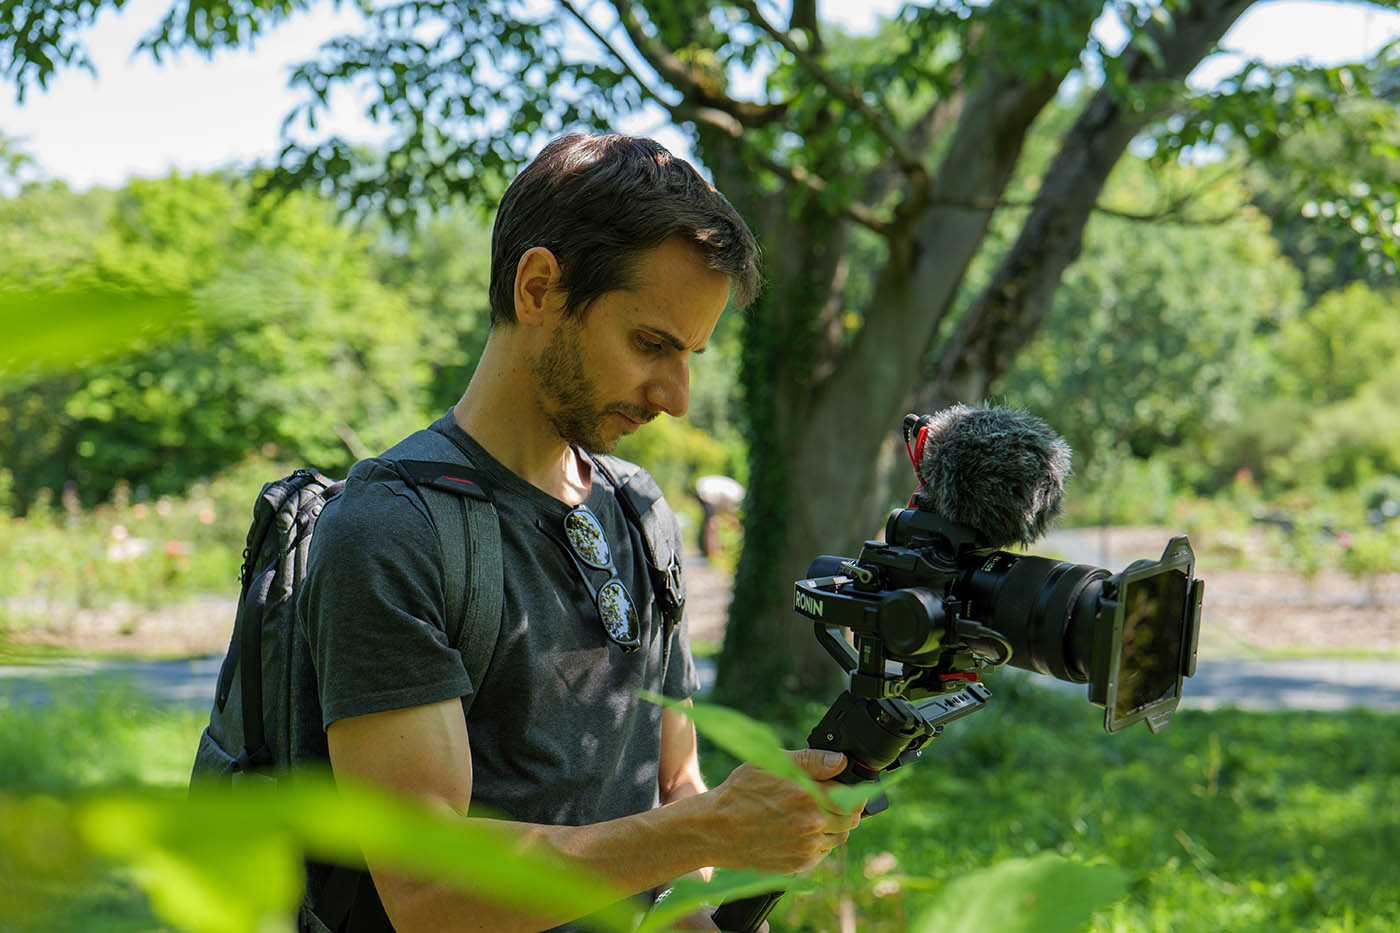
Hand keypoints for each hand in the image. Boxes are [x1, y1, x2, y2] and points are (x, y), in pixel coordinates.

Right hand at [709, 748, 863, 873]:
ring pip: (838, 838)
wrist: (715, 829)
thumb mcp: (772, 764)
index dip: (853, 789)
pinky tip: (801, 830)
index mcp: (808, 797)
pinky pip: (821, 853)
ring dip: (834, 825)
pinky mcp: (798, 865)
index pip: (852, 795)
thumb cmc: (740, 792)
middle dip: (846, 807)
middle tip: (832, 798)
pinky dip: (818, 842)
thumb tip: (840, 761)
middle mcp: (811, 825)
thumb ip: (811, 761)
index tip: (847, 785)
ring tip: (814, 814)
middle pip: (850, 819)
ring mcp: (806, 848)